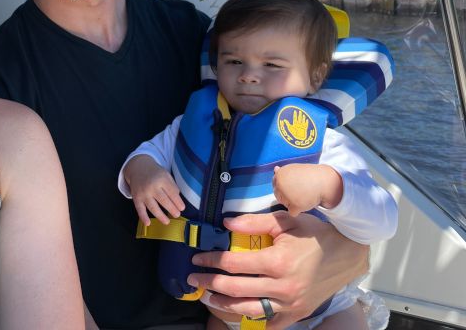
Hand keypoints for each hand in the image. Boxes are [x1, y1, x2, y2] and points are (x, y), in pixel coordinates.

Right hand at [123, 155, 184, 225]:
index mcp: (161, 179)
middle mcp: (152, 186)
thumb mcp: (166, 175)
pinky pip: (139, 209)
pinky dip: (143, 217)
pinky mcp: (136, 198)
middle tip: (177, 215)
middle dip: (172, 209)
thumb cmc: (155, 173)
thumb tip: (178, 201)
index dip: (178, 202)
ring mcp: (143, 193)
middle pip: (164, 201)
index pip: (172, 193)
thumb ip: (172, 186)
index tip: (182, 208)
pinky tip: (148, 224)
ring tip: (167, 222)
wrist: (138, 167)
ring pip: (153, 207)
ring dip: (161, 216)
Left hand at [187, 211, 368, 329]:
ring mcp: (291, 304)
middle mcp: (283, 287)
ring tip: (208, 296)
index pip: (233, 264)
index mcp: (277, 262)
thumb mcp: (285, 221)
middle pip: (236, 289)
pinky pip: (271, 322)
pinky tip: (238, 312)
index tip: (197, 258)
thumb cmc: (314, 234)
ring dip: (224, 304)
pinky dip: (253, 319)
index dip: (211, 260)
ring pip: (249, 310)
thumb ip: (253, 222)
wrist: (347, 253)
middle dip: (210, 283)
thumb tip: (225, 223)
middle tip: (193, 278)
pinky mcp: (298, 313)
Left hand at [272, 164, 342, 215]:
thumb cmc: (309, 176)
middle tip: (301, 190)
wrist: (324, 181)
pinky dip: (299, 210)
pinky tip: (306, 202)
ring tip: (304, 195)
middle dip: (289, 196)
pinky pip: (293, 213)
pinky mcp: (295, 205)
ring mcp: (287, 195)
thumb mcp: (294, 170)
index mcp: (279, 175)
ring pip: (286, 205)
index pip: (276, 187)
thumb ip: (283, 173)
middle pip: (279, 197)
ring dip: (294, 203)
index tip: (296, 184)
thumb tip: (275, 169)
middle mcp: (280, 185)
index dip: (287, 187)